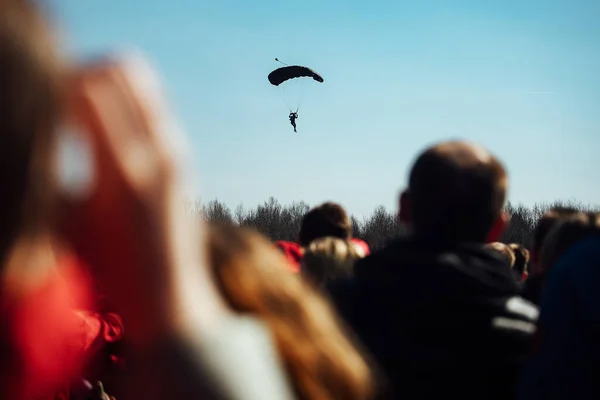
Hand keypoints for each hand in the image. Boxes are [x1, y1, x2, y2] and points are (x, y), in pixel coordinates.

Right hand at [60, 53, 226, 346]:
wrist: (170, 295)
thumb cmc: (108, 268)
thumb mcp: (63, 225)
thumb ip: (40, 176)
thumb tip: (18, 141)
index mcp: (121, 170)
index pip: (87, 84)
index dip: (53, 83)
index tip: (36, 108)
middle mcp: (155, 152)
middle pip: (119, 66)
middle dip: (79, 71)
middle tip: (54, 102)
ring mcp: (173, 151)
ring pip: (139, 79)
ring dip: (103, 83)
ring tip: (74, 116)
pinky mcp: (180, 156)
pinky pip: (150, 104)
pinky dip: (122, 101)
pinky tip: (99, 133)